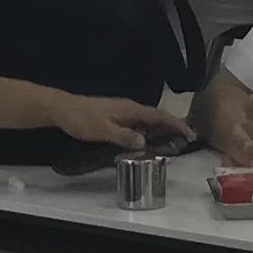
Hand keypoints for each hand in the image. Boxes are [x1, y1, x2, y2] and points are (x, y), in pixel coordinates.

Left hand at [48, 95, 190, 152]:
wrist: (62, 109)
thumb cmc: (82, 119)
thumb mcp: (103, 130)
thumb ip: (124, 137)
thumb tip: (144, 144)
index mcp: (130, 109)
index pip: (159, 116)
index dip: (176, 124)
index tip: (190, 134)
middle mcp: (130, 108)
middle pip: (158, 116)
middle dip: (174, 126)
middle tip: (187, 140)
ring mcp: (123, 111)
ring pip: (149, 120)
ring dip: (162, 129)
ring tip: (173, 142)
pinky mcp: (117, 116)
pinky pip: (139, 123)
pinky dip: (149, 130)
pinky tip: (148, 141)